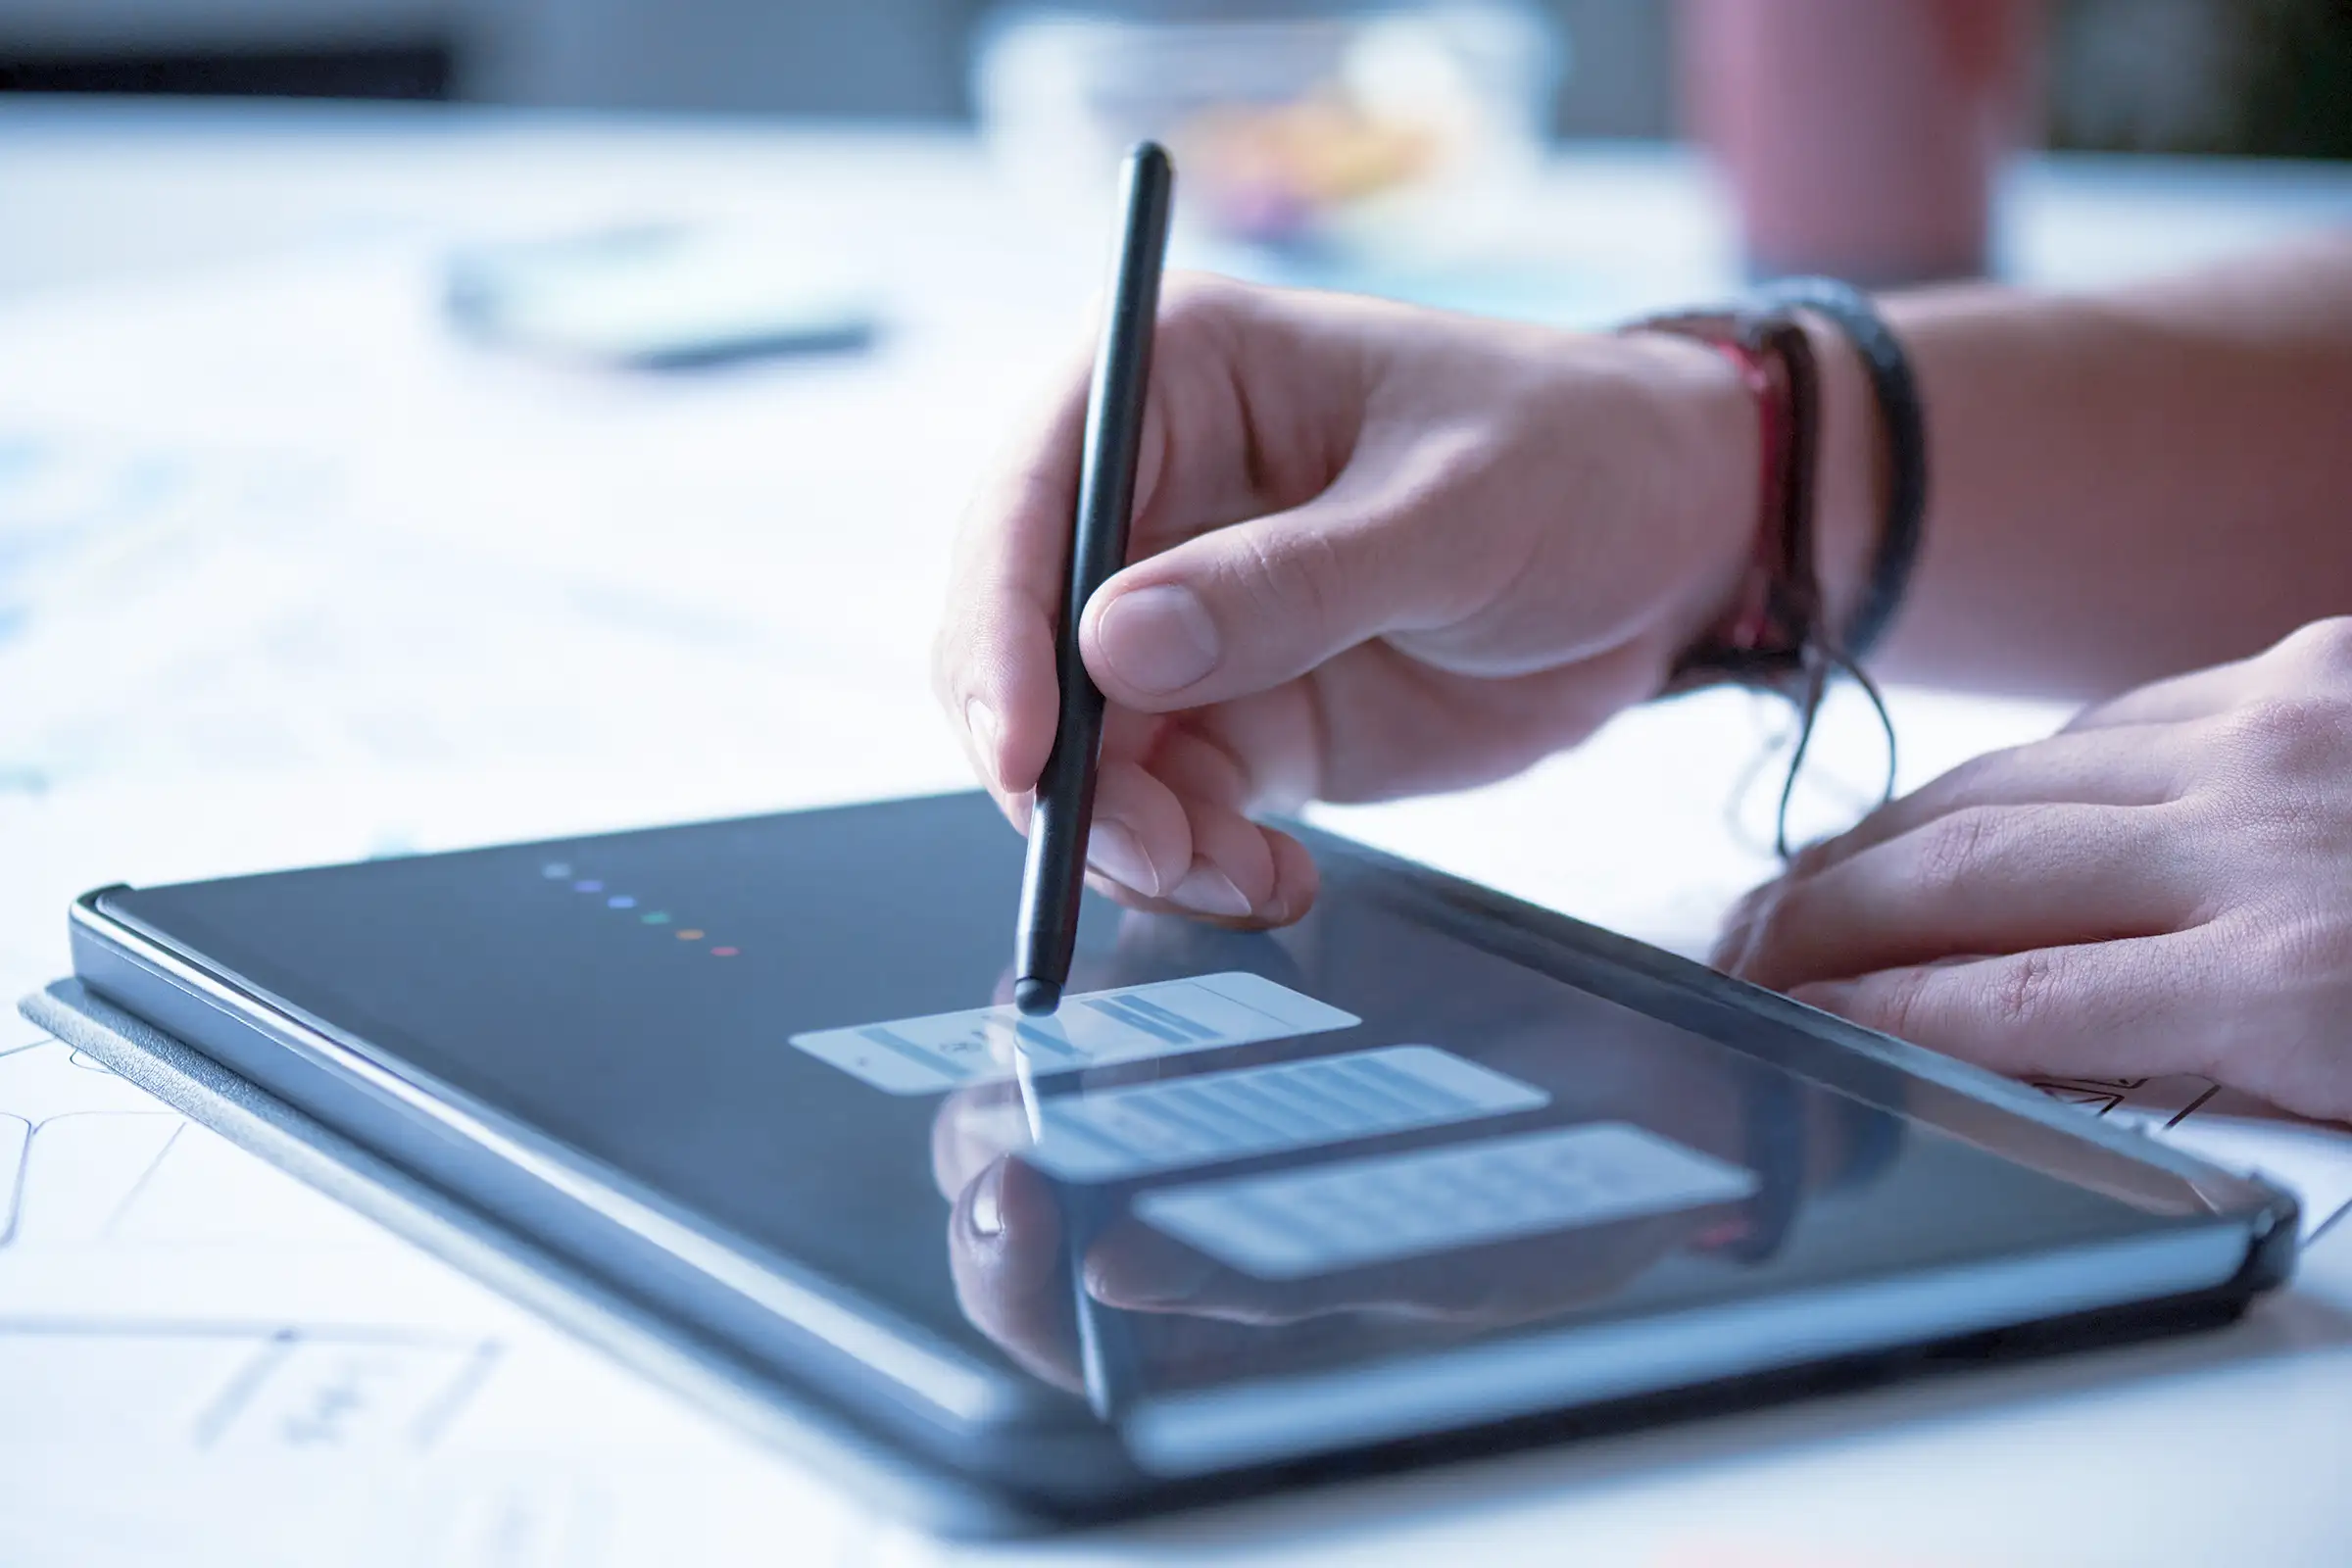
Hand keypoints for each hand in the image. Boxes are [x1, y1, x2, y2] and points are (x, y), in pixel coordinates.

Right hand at [934, 275, 1755, 924]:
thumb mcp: (1453, 513)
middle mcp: (1154, 501)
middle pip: (1025, 645)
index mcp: (1179, 382)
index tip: (1024, 752)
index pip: (1032, 500)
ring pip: (1087, 750)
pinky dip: (1198, 863)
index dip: (998, 629)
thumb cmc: (1579, 460)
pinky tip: (1277, 882)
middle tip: (1140, 852)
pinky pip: (1170, 807)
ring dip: (1134, 836)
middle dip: (1061, 765)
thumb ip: (1289, 583)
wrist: (1682, 548)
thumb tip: (1112, 650)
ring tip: (1237, 878)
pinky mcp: (1242, 715)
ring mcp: (1189, 619)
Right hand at [1717, 618, 2351, 1123]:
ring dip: (1900, 832)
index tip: (1792, 1022)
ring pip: (2017, 772)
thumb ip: (2215, 1097)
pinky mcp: (2320, 662)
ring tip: (1826, 879)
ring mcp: (2287, 727)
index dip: (1867, 1013)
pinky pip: (2121, 713)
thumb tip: (2036, 1081)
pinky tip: (1990, 808)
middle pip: (1969, 868)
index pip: (2005, 1000)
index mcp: (2298, 980)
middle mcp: (2267, 835)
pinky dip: (2032, 769)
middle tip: (1750, 951)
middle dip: (1824, 913)